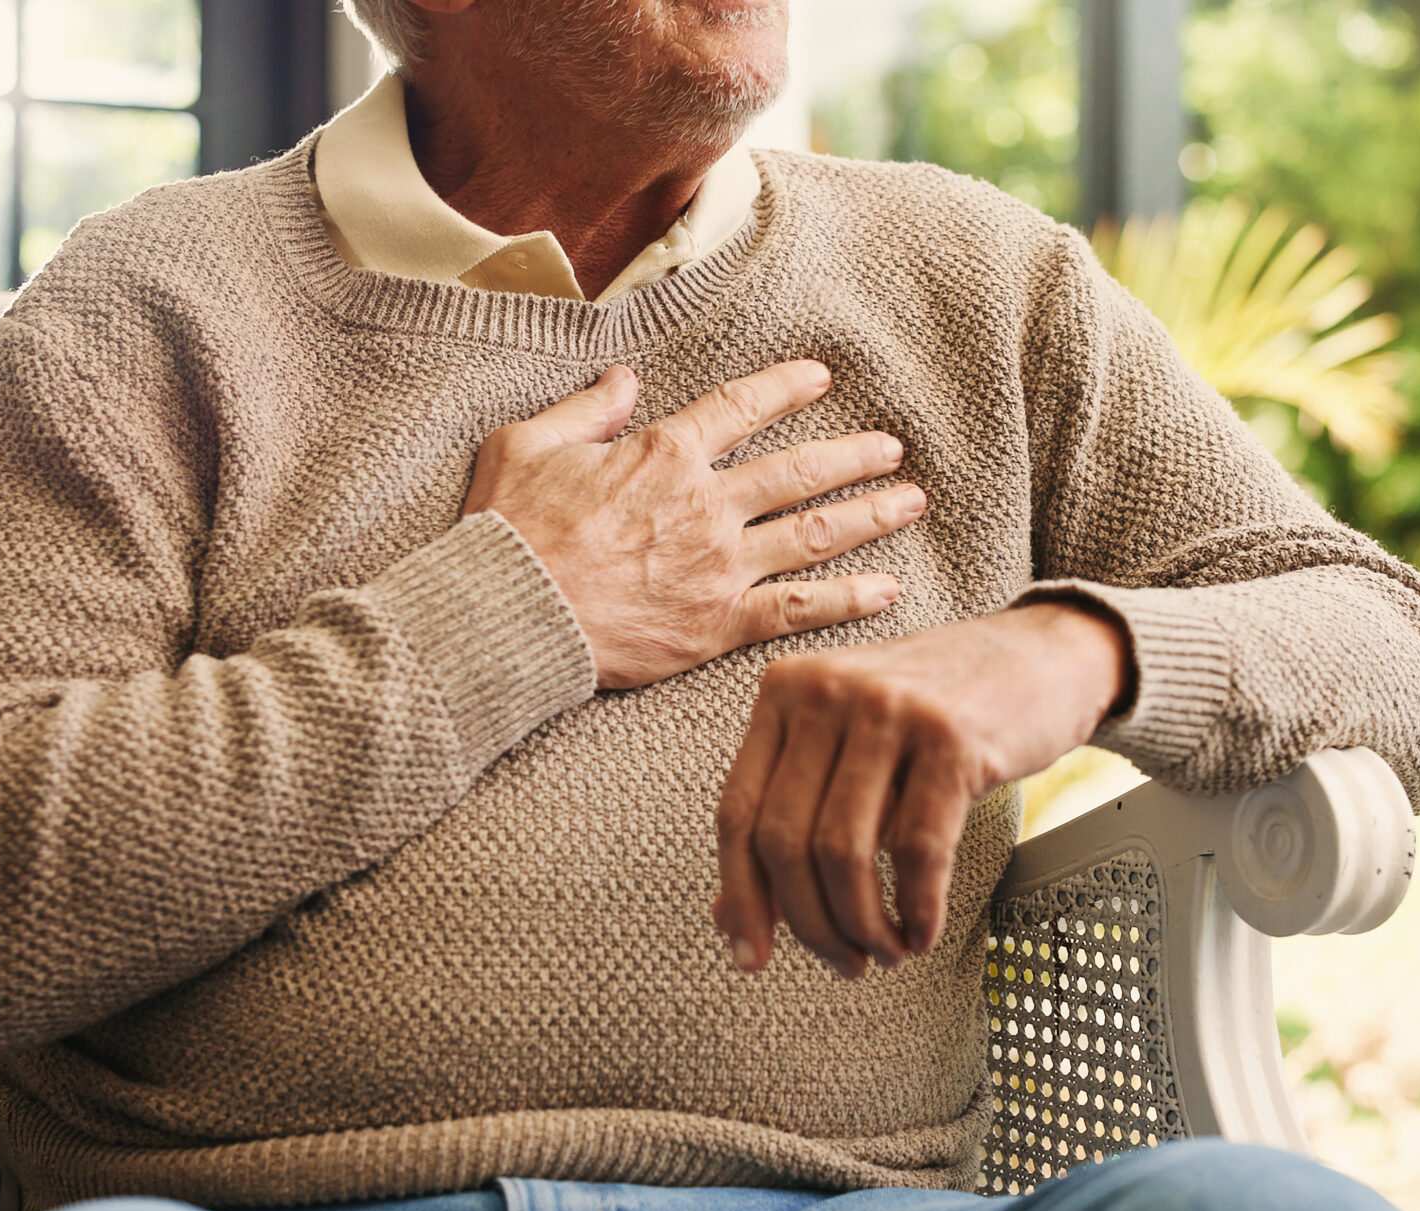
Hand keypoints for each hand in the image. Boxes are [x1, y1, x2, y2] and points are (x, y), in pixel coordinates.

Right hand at [463, 362, 923, 688]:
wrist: (510, 615)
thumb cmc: (509, 530)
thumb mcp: (527, 443)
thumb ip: (585, 408)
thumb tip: (623, 379)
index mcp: (663, 453)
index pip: (741, 407)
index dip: (786, 387)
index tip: (821, 378)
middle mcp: (706, 503)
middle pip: (799, 470)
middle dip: (853, 455)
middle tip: (892, 448)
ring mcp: (720, 565)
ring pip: (815, 532)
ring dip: (870, 514)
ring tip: (911, 502)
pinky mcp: (720, 623)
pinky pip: (800, 608)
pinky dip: (849, 598)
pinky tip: (890, 590)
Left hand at [711, 601, 1132, 978]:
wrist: (1045, 654)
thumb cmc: (941, 711)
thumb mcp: (851, 745)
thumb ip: (793, 814)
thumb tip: (730, 916)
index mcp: (784, 690)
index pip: (737, 811)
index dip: (741, 896)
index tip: (749, 956)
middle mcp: (826, 691)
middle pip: (785, 840)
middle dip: (810, 923)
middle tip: (843, 962)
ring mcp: (889, 709)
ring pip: (845, 852)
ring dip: (862, 925)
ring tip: (886, 952)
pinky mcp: (951, 738)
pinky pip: (917, 850)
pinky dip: (917, 909)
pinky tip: (923, 931)